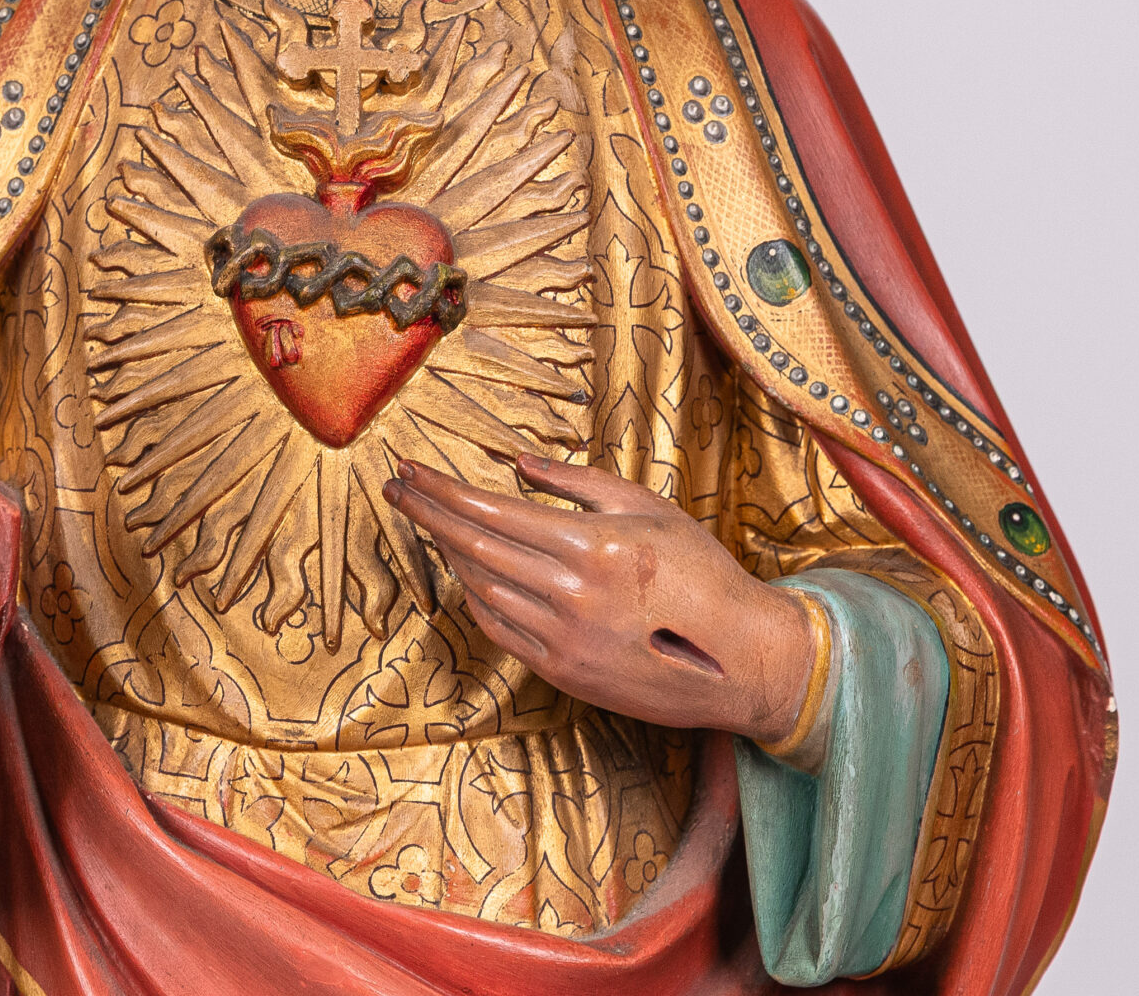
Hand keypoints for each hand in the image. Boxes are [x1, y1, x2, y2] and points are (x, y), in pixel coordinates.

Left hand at [384, 454, 815, 743]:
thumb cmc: (702, 571)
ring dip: (447, 552)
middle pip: (473, 547)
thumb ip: (578, 483)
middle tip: (395, 488)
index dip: (441, 490)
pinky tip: (464, 570)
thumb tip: (518, 464)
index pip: (491, 512)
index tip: (409, 470)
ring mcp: (564, 640)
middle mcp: (572, 594)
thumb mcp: (649, 506)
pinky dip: (472, 595)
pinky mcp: (563, 674)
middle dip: (426, 513)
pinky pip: (498, 628)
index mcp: (594, 545)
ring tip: (429, 521)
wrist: (742, 661)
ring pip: (480, 587)